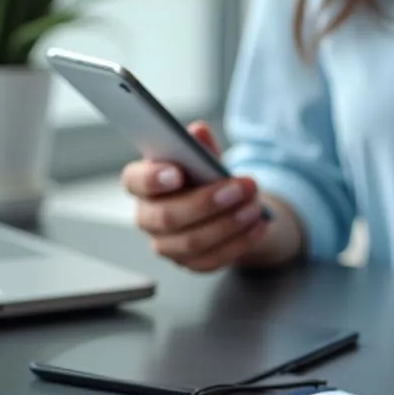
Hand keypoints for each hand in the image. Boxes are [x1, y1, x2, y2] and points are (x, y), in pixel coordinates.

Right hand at [122, 121, 301, 270]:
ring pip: (193, 241)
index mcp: (143, 184)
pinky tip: (258, 227)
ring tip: (255, 207)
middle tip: (243, 187)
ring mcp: (166, 245)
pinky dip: (239, 243)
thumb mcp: (206, 158)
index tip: (177, 172)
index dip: (152, 179)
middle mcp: (148, 217)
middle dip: (208, 202)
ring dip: (229, 224)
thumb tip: (198, 130)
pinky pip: (212, 260)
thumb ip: (201, 146)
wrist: (226, 209)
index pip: (134, 181)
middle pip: (168, 217)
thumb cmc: (206, 179)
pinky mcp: (190, 264)